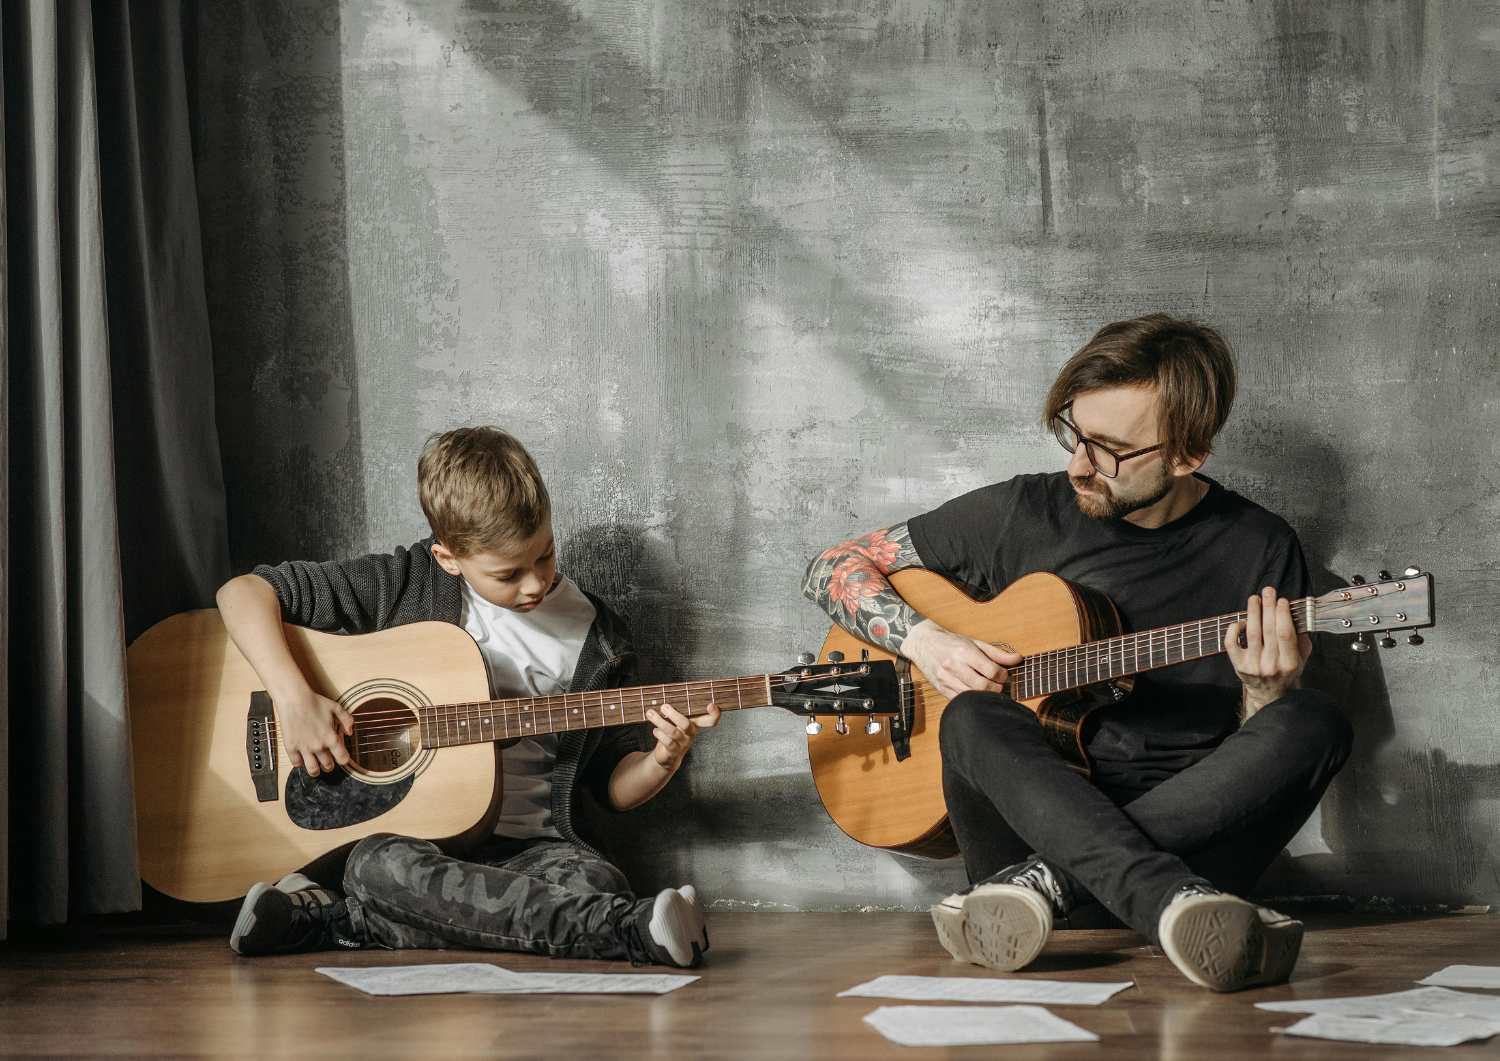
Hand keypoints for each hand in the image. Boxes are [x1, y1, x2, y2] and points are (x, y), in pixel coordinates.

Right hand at [274, 685, 354, 776]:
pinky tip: (302, 757)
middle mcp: (319, 746)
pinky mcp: (291, 747)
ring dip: (316, 770)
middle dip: (330, 765)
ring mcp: (304, 748)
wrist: (294, 699)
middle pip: (328, 766)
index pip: (343, 759)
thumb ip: (347, 721)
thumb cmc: (315, 702)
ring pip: (313, 770)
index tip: (342, 758)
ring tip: (316, 766)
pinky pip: (296, 764)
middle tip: (328, 760)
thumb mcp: (336, 708)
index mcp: (331, 738)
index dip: (344, 760)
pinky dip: (300, 763)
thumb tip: (350, 733)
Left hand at [645, 701, 719, 770]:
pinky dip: (660, 734)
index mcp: (695, 723)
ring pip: (673, 732)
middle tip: (663, 706)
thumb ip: (678, 709)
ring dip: (660, 722)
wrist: (668, 756)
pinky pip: (668, 742)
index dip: (714, 714)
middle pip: (687, 724)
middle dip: (674, 714)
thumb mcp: (679, 721)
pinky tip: (655, 730)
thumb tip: (667, 692)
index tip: (710, 705)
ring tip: (650, 713)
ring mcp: (683, 743)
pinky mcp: (673, 751)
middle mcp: (691, 733)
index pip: (711, 720)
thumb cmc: (673, 732)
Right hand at [903, 620, 1021, 700]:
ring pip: (971, 695)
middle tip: (999, 685)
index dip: (1003, 676)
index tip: (1004, 675)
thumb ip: (997, 653)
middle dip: (996, 688)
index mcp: (964, 651)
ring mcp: (946, 678)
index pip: (991, 670)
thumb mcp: (974, 643)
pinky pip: (960, 700)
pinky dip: (971, 699)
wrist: (923, 643)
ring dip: (985, 695)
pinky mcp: (941, 688)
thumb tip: (1018, 659)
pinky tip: (976, 694)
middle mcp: (954, 665)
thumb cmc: (951, 642)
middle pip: (983, 685)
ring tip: (989, 690)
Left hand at [1225, 586, 1312, 716]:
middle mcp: (1271, 665)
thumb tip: (1298, 618)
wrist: (1269, 695)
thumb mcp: (1301, 660)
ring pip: (1252, 634)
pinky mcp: (1239, 666)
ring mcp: (1253, 666)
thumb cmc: (1285, 673)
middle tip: (1268, 591)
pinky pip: (1232, 643)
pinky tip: (1241, 620)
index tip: (1282, 600)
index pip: (1285, 634)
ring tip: (1254, 598)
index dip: (1282, 615)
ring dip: (1252, 613)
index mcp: (1289, 663)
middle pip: (1268, 631)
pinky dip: (1235, 629)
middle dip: (1268, 607)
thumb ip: (1302, 641)